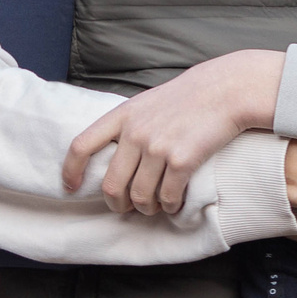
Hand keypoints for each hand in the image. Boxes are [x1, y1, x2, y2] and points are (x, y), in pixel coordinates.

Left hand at [63, 50, 287, 213]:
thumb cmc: (189, 97)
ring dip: (146, 208)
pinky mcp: (182, 159)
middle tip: (126, 208)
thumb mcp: (149, 102)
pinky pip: (168, 196)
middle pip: (111, 184)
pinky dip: (170, 206)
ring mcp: (158, 147)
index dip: (71, 171)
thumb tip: (116, 158)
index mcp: (123, 115)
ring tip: (155, 206)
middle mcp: (136, 132)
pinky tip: (175, 203)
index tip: (71, 188)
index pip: (82, 146)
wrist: (225, 89)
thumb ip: (130, 125)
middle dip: (117, 204)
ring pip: (140, 196)